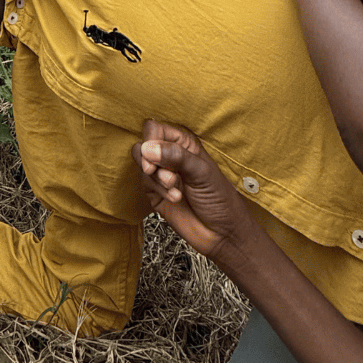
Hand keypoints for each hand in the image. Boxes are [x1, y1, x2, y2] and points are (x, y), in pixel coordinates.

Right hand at [132, 120, 253, 262]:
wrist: (221, 234)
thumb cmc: (220, 198)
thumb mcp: (202, 173)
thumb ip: (177, 157)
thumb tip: (148, 147)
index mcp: (184, 143)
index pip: (157, 129)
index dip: (152, 139)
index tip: (155, 154)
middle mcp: (170, 155)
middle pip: (145, 144)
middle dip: (151, 160)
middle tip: (167, 176)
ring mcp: (161, 173)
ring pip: (141, 163)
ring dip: (156, 177)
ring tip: (173, 187)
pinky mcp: (155, 192)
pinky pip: (143, 182)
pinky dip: (158, 190)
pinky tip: (174, 197)